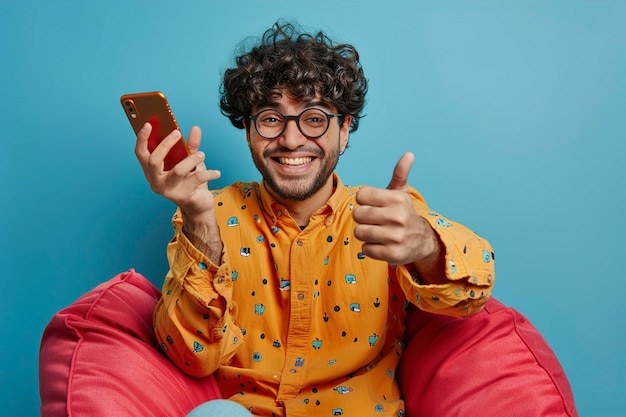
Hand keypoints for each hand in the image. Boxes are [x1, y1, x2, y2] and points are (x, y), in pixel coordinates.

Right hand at [134, 123, 220, 216]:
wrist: (198, 204)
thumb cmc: (190, 181)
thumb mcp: (189, 161)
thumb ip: (191, 145)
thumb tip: (195, 128)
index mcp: (152, 170)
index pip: (141, 153)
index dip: (142, 138)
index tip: (148, 123)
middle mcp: (156, 181)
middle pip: (154, 161)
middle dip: (165, 144)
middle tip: (177, 134)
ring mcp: (168, 190)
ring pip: (177, 170)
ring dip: (192, 159)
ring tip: (202, 154)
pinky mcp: (182, 196)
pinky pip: (196, 179)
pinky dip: (209, 173)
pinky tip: (216, 173)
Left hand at [353, 152, 444, 279]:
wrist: (422, 240)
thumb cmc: (403, 214)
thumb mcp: (401, 193)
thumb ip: (400, 173)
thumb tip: (408, 154)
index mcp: (397, 199)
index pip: (361, 196)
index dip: (364, 201)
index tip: (374, 206)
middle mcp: (397, 217)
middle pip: (358, 215)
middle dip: (363, 218)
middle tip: (375, 221)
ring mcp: (395, 236)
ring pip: (359, 232)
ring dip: (365, 234)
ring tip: (377, 232)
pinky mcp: (392, 254)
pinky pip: (366, 249)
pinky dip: (370, 248)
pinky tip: (382, 244)